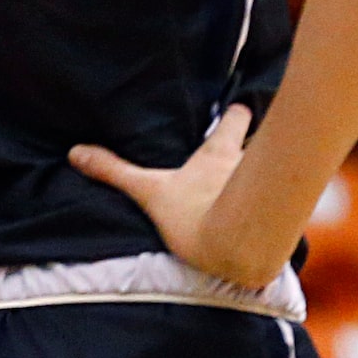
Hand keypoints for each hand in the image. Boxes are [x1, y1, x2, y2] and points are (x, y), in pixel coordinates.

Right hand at [70, 106, 283, 288]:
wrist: (238, 251)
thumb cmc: (196, 216)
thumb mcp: (150, 192)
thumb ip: (115, 172)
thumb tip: (77, 153)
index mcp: (217, 154)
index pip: (234, 120)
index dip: (236, 113)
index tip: (239, 106)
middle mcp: (248, 166)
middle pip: (262, 143)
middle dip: (259, 142)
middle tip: (254, 143)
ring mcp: (268, 192)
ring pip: (272, 176)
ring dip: (268, 179)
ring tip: (262, 188)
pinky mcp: (279, 221)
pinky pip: (280, 211)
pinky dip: (277, 212)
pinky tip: (272, 225)